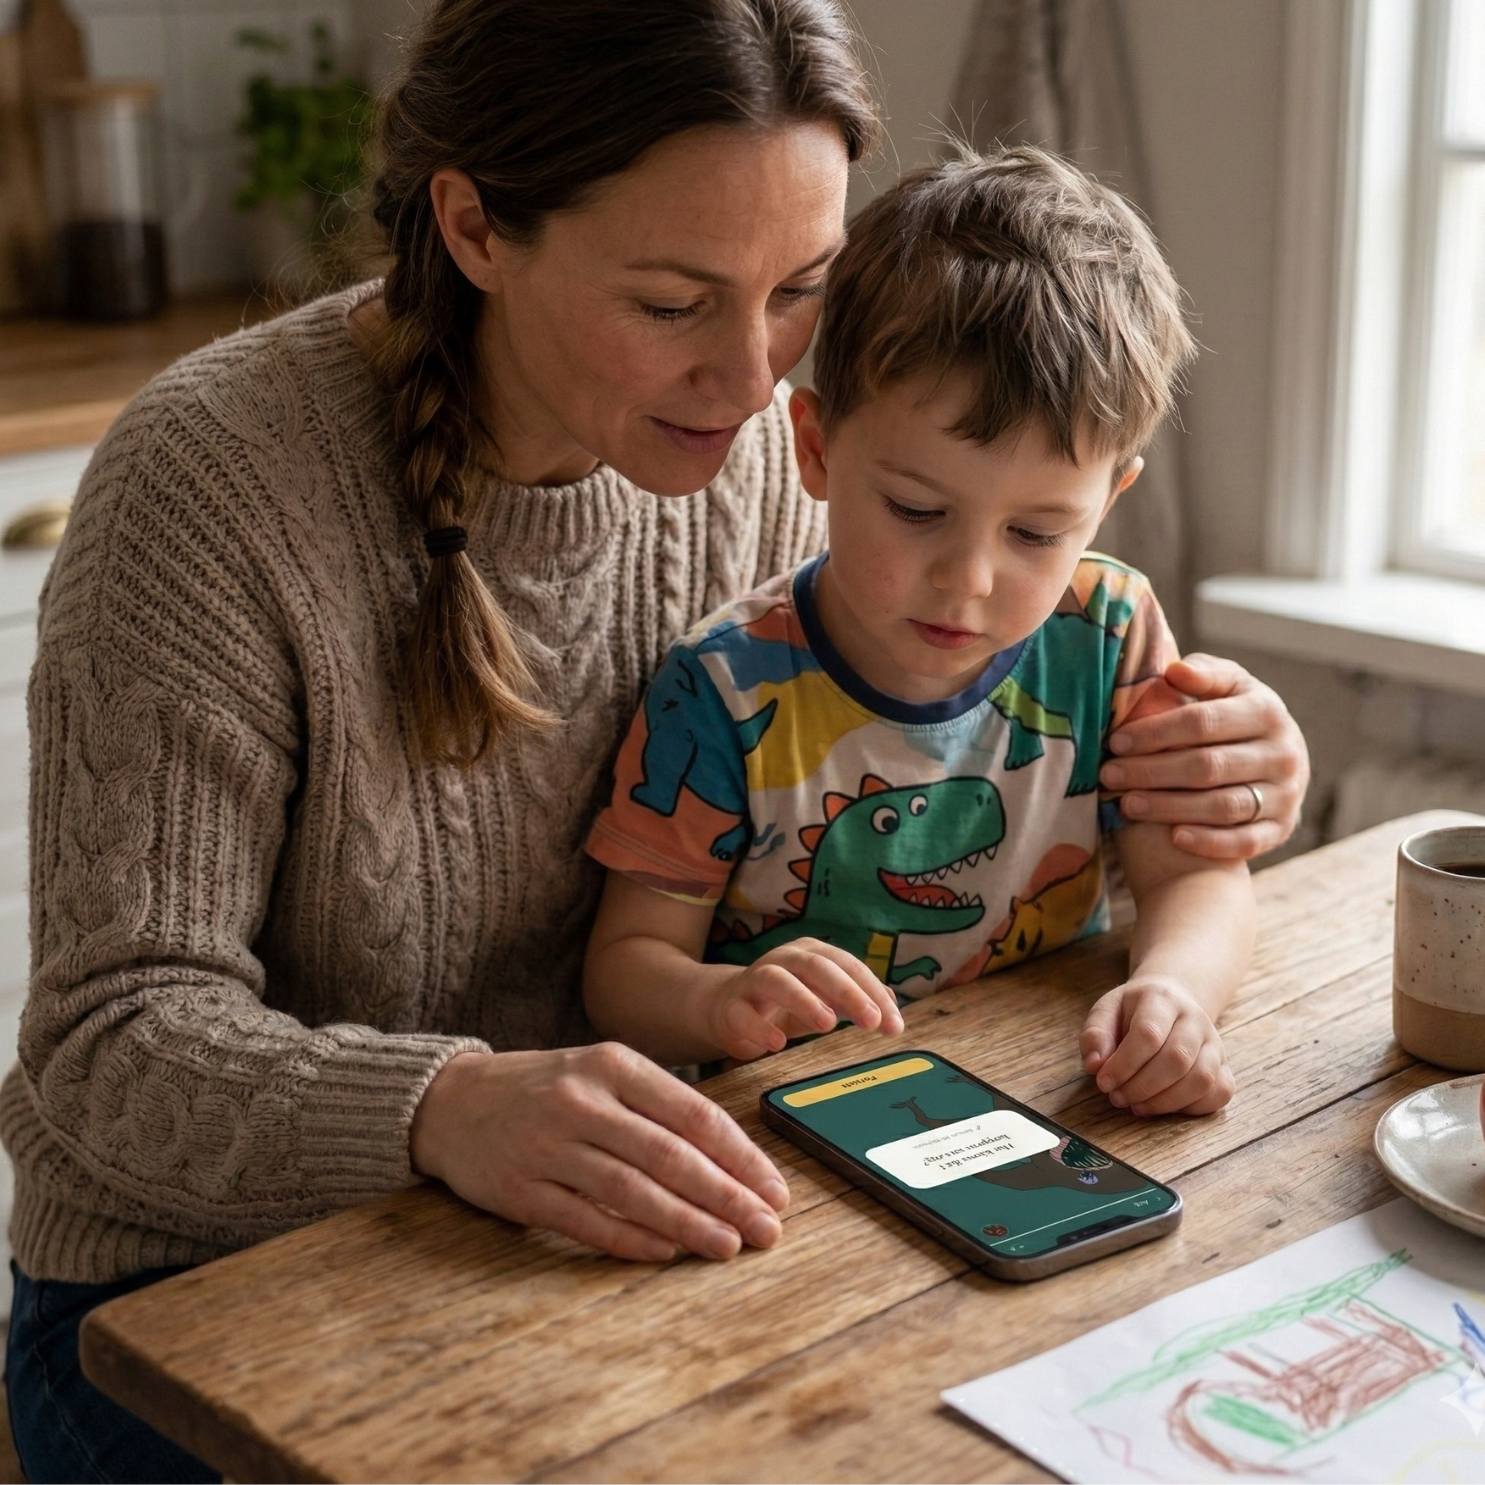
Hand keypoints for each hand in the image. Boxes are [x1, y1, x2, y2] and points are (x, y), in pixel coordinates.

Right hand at [409, 1044, 789, 1262]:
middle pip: (671, 1155)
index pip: (693, 1113)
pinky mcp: (520, 1189)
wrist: (450, 1100)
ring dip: (688, 1223)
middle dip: (728, 1196)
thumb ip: (658, 1107)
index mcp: (613, 1064)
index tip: (775, 1189)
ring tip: (728, 1246)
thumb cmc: (545, 1089)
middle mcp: (583, 1100)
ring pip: (634, 1191)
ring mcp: (548, 1146)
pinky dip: (630, 1239)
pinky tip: (666, 1253)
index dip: (740, 1156)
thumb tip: (732, 1160)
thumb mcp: (600, 1073)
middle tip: (767, 1228)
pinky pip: (586, 1220)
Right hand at [706, 939, 903, 1060]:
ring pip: (777, 981)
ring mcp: (754, 980)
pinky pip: (743, 1013)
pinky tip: (778, 1043)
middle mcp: (783, 960)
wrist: (727, 1007)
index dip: (874, 992)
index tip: (894, 1023)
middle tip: (872, 1021)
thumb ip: (854, 1001)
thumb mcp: (823, 999)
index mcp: (811, 954)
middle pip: (817, 967)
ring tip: (828, 1024)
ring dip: (804, 1000)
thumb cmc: (783, 1002)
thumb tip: (891, 1006)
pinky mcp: (731, 1007)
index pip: (848, 966)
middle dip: (848, 992)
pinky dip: (760, 1027)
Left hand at [1080, 975, 1233, 1116]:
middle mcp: (1195, 1019)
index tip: (1103, 1082)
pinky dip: (1191, 1108)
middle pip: (1177, 1059)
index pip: (1148, 1034)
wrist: (1172, 1001)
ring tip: (1137, 1105)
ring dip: (1165, 1102)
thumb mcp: (1106, 1012)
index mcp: (1161, 999)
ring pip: (1202, 1079)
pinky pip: (1220, 1093)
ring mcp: (1215, 1043)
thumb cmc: (1133, 1012)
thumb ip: (1095, 1036)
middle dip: (1142, 1087)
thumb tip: (1095, 1066)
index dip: (1124, 1064)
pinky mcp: (1225, 1066)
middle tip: (1117, 1097)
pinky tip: (1164, 1105)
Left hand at [1100, 653, 1309, 860]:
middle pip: (1208, 766)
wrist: (1282, 759)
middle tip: (1109, 775)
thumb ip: (1202, 675)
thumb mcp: (1227, 687)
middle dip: (1151, 771)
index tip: (1115, 741)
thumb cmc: (1236, 716)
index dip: (1155, 732)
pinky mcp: (1282, 829)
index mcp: (1267, 711)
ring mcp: (1286, 794)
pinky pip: (1246, 841)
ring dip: (1170, 807)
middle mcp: (1284, 754)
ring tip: (1126, 804)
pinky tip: (1174, 838)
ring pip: (1223, 806)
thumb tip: (1174, 671)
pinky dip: (1210, 841)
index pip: (1202, 722)